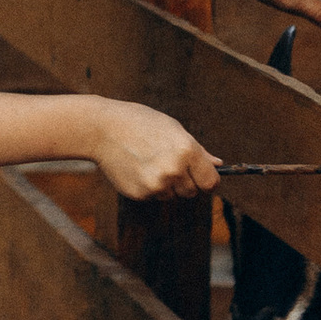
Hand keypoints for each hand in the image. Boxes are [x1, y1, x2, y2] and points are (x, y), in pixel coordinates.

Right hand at [56, 98, 220, 201]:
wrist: (102, 129)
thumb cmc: (140, 123)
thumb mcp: (173, 129)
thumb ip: (197, 150)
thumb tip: (218, 164)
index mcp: (186, 151)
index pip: (211, 182)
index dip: (208, 180)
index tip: (202, 177)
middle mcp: (174, 171)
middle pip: (193, 192)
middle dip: (186, 182)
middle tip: (169, 163)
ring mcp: (156, 185)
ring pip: (173, 195)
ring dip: (167, 185)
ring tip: (149, 162)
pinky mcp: (140, 194)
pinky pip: (154, 197)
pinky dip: (149, 187)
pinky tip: (137, 168)